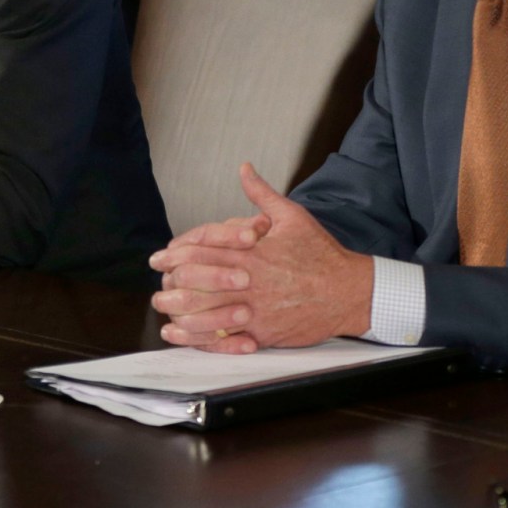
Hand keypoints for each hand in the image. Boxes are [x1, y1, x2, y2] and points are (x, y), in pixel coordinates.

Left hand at [148, 164, 371, 352]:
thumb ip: (262, 194)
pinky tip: (185, 336)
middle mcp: (249, 280)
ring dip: (180, 312)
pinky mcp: (262, 332)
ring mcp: (254, 308)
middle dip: (171, 284)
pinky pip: (224, 337)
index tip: (160, 257)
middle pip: (197, 282)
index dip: (175, 254)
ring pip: (205, 312)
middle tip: (159, 284)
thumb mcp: (292, 216)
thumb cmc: (322, 255)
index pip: (201, 250)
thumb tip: (245, 169)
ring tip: (165, 309)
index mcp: (251, 252)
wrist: (349, 292)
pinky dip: (201, 338)